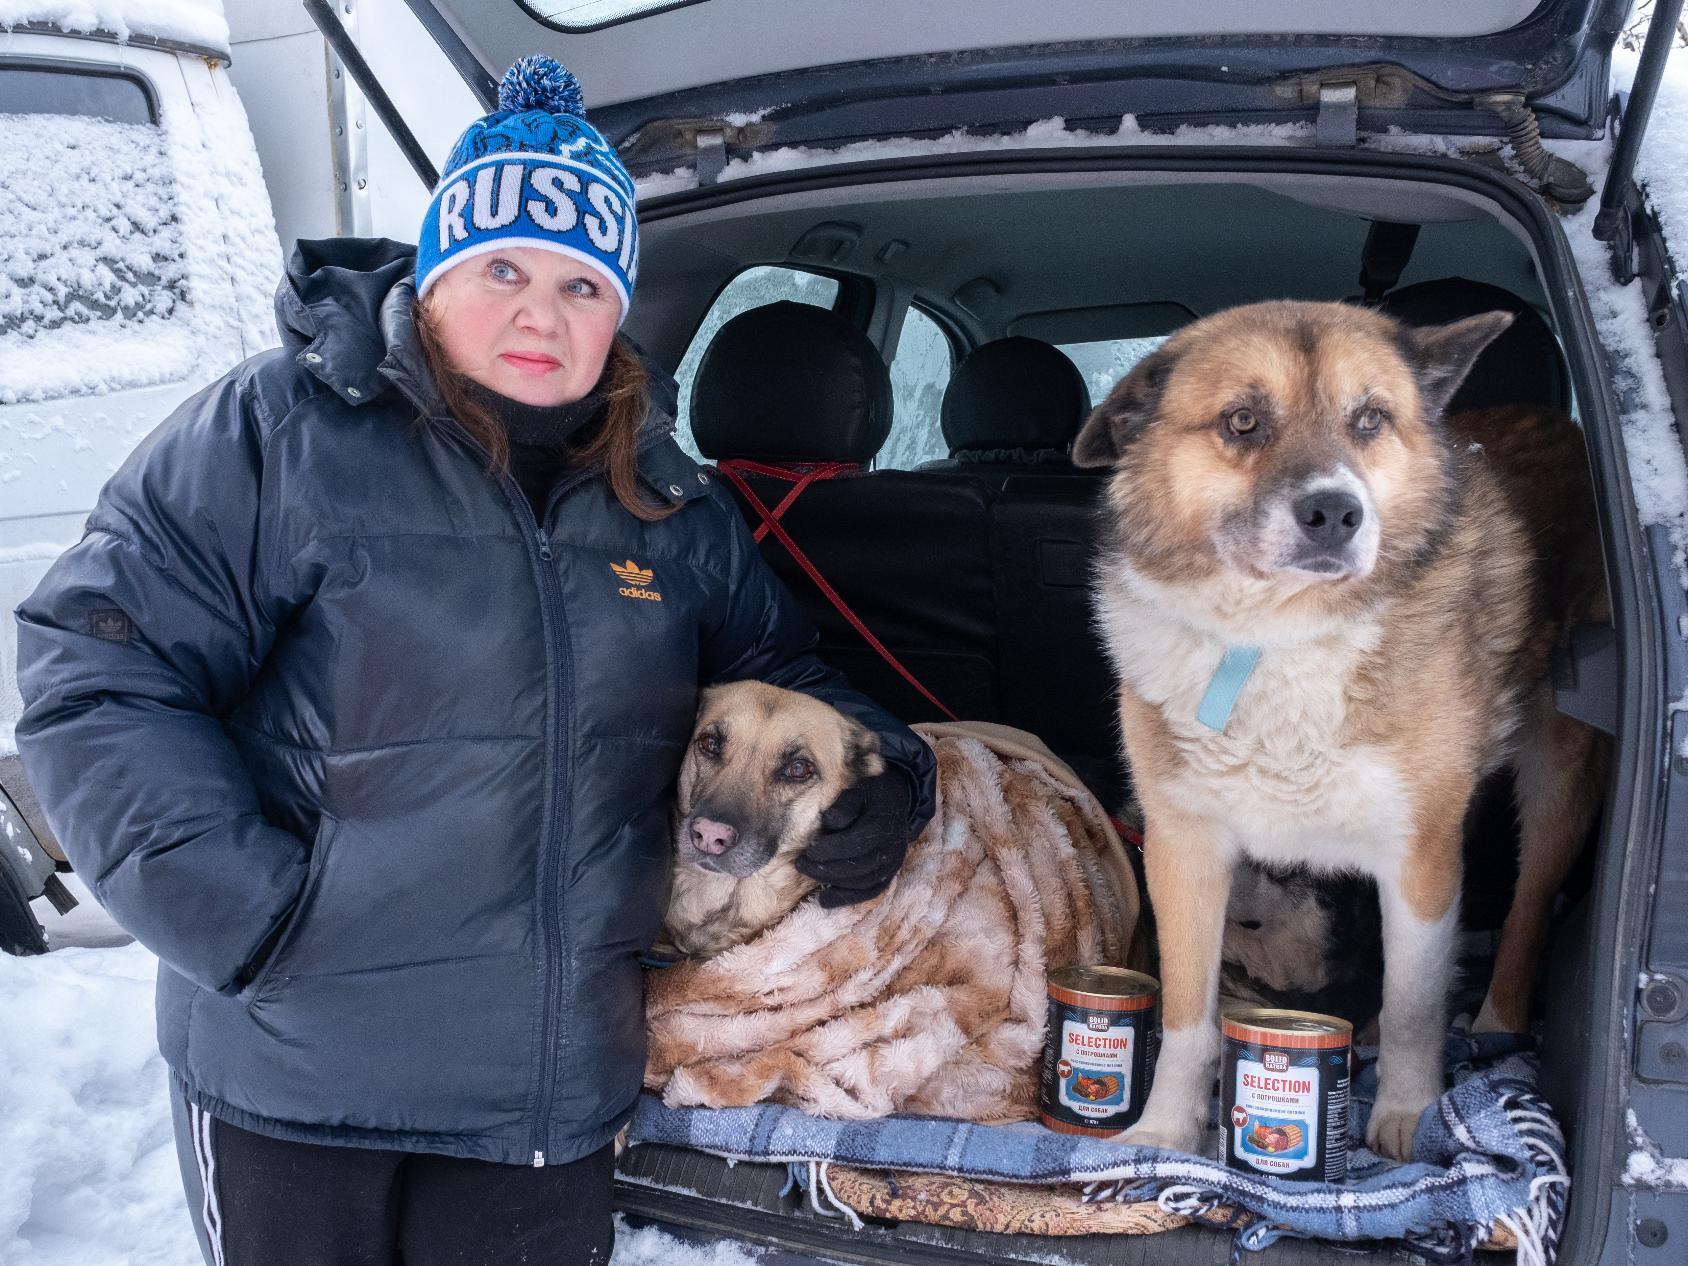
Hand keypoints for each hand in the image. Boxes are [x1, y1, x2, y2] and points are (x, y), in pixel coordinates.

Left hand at [795, 768, 913, 907]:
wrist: (899, 803)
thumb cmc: (872, 796)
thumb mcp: (858, 792)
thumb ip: (844, 805)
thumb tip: (830, 822)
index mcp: (882, 825)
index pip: (855, 842)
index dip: (830, 850)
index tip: (808, 850)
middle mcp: (890, 848)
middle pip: (857, 866)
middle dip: (826, 868)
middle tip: (801, 864)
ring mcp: (892, 864)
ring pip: (861, 881)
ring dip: (833, 882)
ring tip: (810, 875)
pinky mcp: (889, 875)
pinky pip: (869, 892)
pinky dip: (847, 898)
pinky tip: (825, 900)